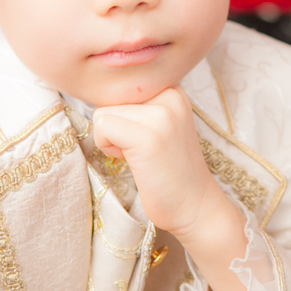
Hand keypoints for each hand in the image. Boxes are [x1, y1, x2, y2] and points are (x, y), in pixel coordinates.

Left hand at [92, 87, 225, 239]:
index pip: (120, 86)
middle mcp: (170, 93)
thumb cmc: (169, 169)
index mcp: (172, 88)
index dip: (121, 116)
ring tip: (139, 154)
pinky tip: (132, 160)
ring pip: (103, 111)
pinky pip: (102, 127)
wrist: (195, 205)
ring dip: (110, 138)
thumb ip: (137, 103)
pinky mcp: (148, 135)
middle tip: (141, 149)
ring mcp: (161, 113)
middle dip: (115, 125)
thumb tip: (96, 90)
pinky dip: (107, 147)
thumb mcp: (160, 122)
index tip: (144, 136)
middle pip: (110, 97)